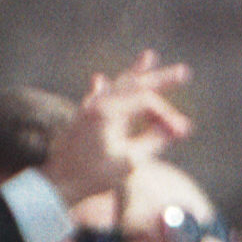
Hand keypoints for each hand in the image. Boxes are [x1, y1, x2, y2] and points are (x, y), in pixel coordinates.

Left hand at [43, 52, 191, 207]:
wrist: (57, 186)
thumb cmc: (93, 176)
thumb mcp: (130, 161)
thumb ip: (154, 141)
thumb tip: (178, 128)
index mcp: (109, 111)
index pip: (147, 101)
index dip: (167, 114)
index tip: (181, 132)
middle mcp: (98, 104)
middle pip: (135, 84)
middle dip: (161, 78)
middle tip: (184, 72)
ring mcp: (89, 109)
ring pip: (117, 85)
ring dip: (136, 73)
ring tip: (149, 56)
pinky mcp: (82, 119)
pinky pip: (97, 96)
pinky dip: (105, 87)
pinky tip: (100, 80)